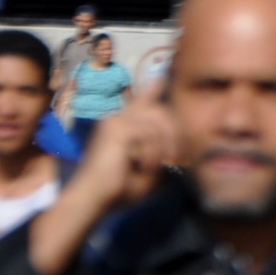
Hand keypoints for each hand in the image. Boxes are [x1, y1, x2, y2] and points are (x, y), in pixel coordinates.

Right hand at [70, 95, 180, 216]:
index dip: (155, 87)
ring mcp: (116, 121)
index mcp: (123, 125)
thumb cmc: (119, 190)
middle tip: (176, 157)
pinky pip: (148, 133)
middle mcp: (118, 118)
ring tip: (153, 168)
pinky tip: (143, 166)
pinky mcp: (116, 128)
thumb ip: (162, 156)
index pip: (143, 99)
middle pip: (159, 110)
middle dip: (174, 133)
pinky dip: (151, 152)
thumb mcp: (148, 170)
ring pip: (157, 122)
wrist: (92, 199)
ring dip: (162, 148)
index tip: (164, 75)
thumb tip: (182, 150)